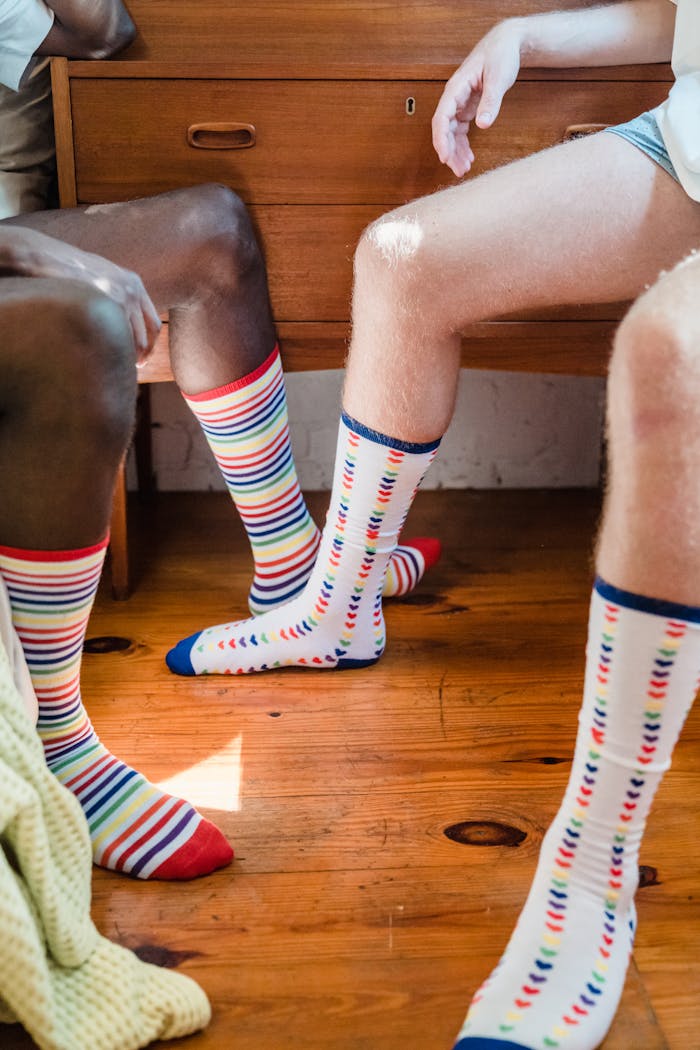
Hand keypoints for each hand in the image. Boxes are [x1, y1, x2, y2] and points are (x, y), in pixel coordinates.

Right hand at [71, 250, 161, 363]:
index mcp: (134, 283)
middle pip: (148, 334)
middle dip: (144, 354)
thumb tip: (120, 317)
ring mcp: (120, 299)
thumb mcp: (102, 274)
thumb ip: (116, 292)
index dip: (151, 343)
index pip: (153, 321)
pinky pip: (118, 337)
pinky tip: (109, 359)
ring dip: (131, 357)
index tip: (144, 356)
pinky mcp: (105, 307)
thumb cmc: (71, 268)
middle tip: (135, 367)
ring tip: (122, 368)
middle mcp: (132, 291)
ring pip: (135, 340)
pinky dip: (117, 352)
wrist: (52, 258)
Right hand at [432, 20, 522, 176]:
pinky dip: (464, 144)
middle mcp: (455, 97)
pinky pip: (461, 130)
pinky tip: (469, 157)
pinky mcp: (468, 107)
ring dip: (456, 151)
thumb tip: (482, 124)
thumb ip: (490, 101)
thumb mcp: (498, 77)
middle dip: (449, 151)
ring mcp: (460, 103)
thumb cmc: (501, 54)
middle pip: (444, 129)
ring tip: (464, 169)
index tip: (444, 157)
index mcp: (456, 88)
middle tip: (458, 170)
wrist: (506, 43)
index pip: (441, 117)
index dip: (441, 139)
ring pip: (452, 132)